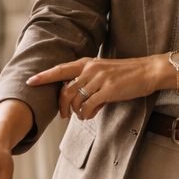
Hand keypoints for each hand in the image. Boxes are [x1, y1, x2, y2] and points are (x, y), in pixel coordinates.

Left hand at [28, 54, 163, 121]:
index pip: (60, 70)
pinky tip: (91, 115)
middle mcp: (90, 69)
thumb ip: (89, 84)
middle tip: (64, 116)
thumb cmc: (127, 74)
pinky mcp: (107, 90)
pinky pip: (88, 107)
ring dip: (76, 112)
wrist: (147, 71)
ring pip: (75, 100)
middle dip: (61, 106)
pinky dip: (86, 114)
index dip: (44, 76)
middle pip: (65, 91)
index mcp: (87, 63)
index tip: (30, 81)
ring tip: (83, 115)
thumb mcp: (104, 74)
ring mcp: (98, 79)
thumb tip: (81, 104)